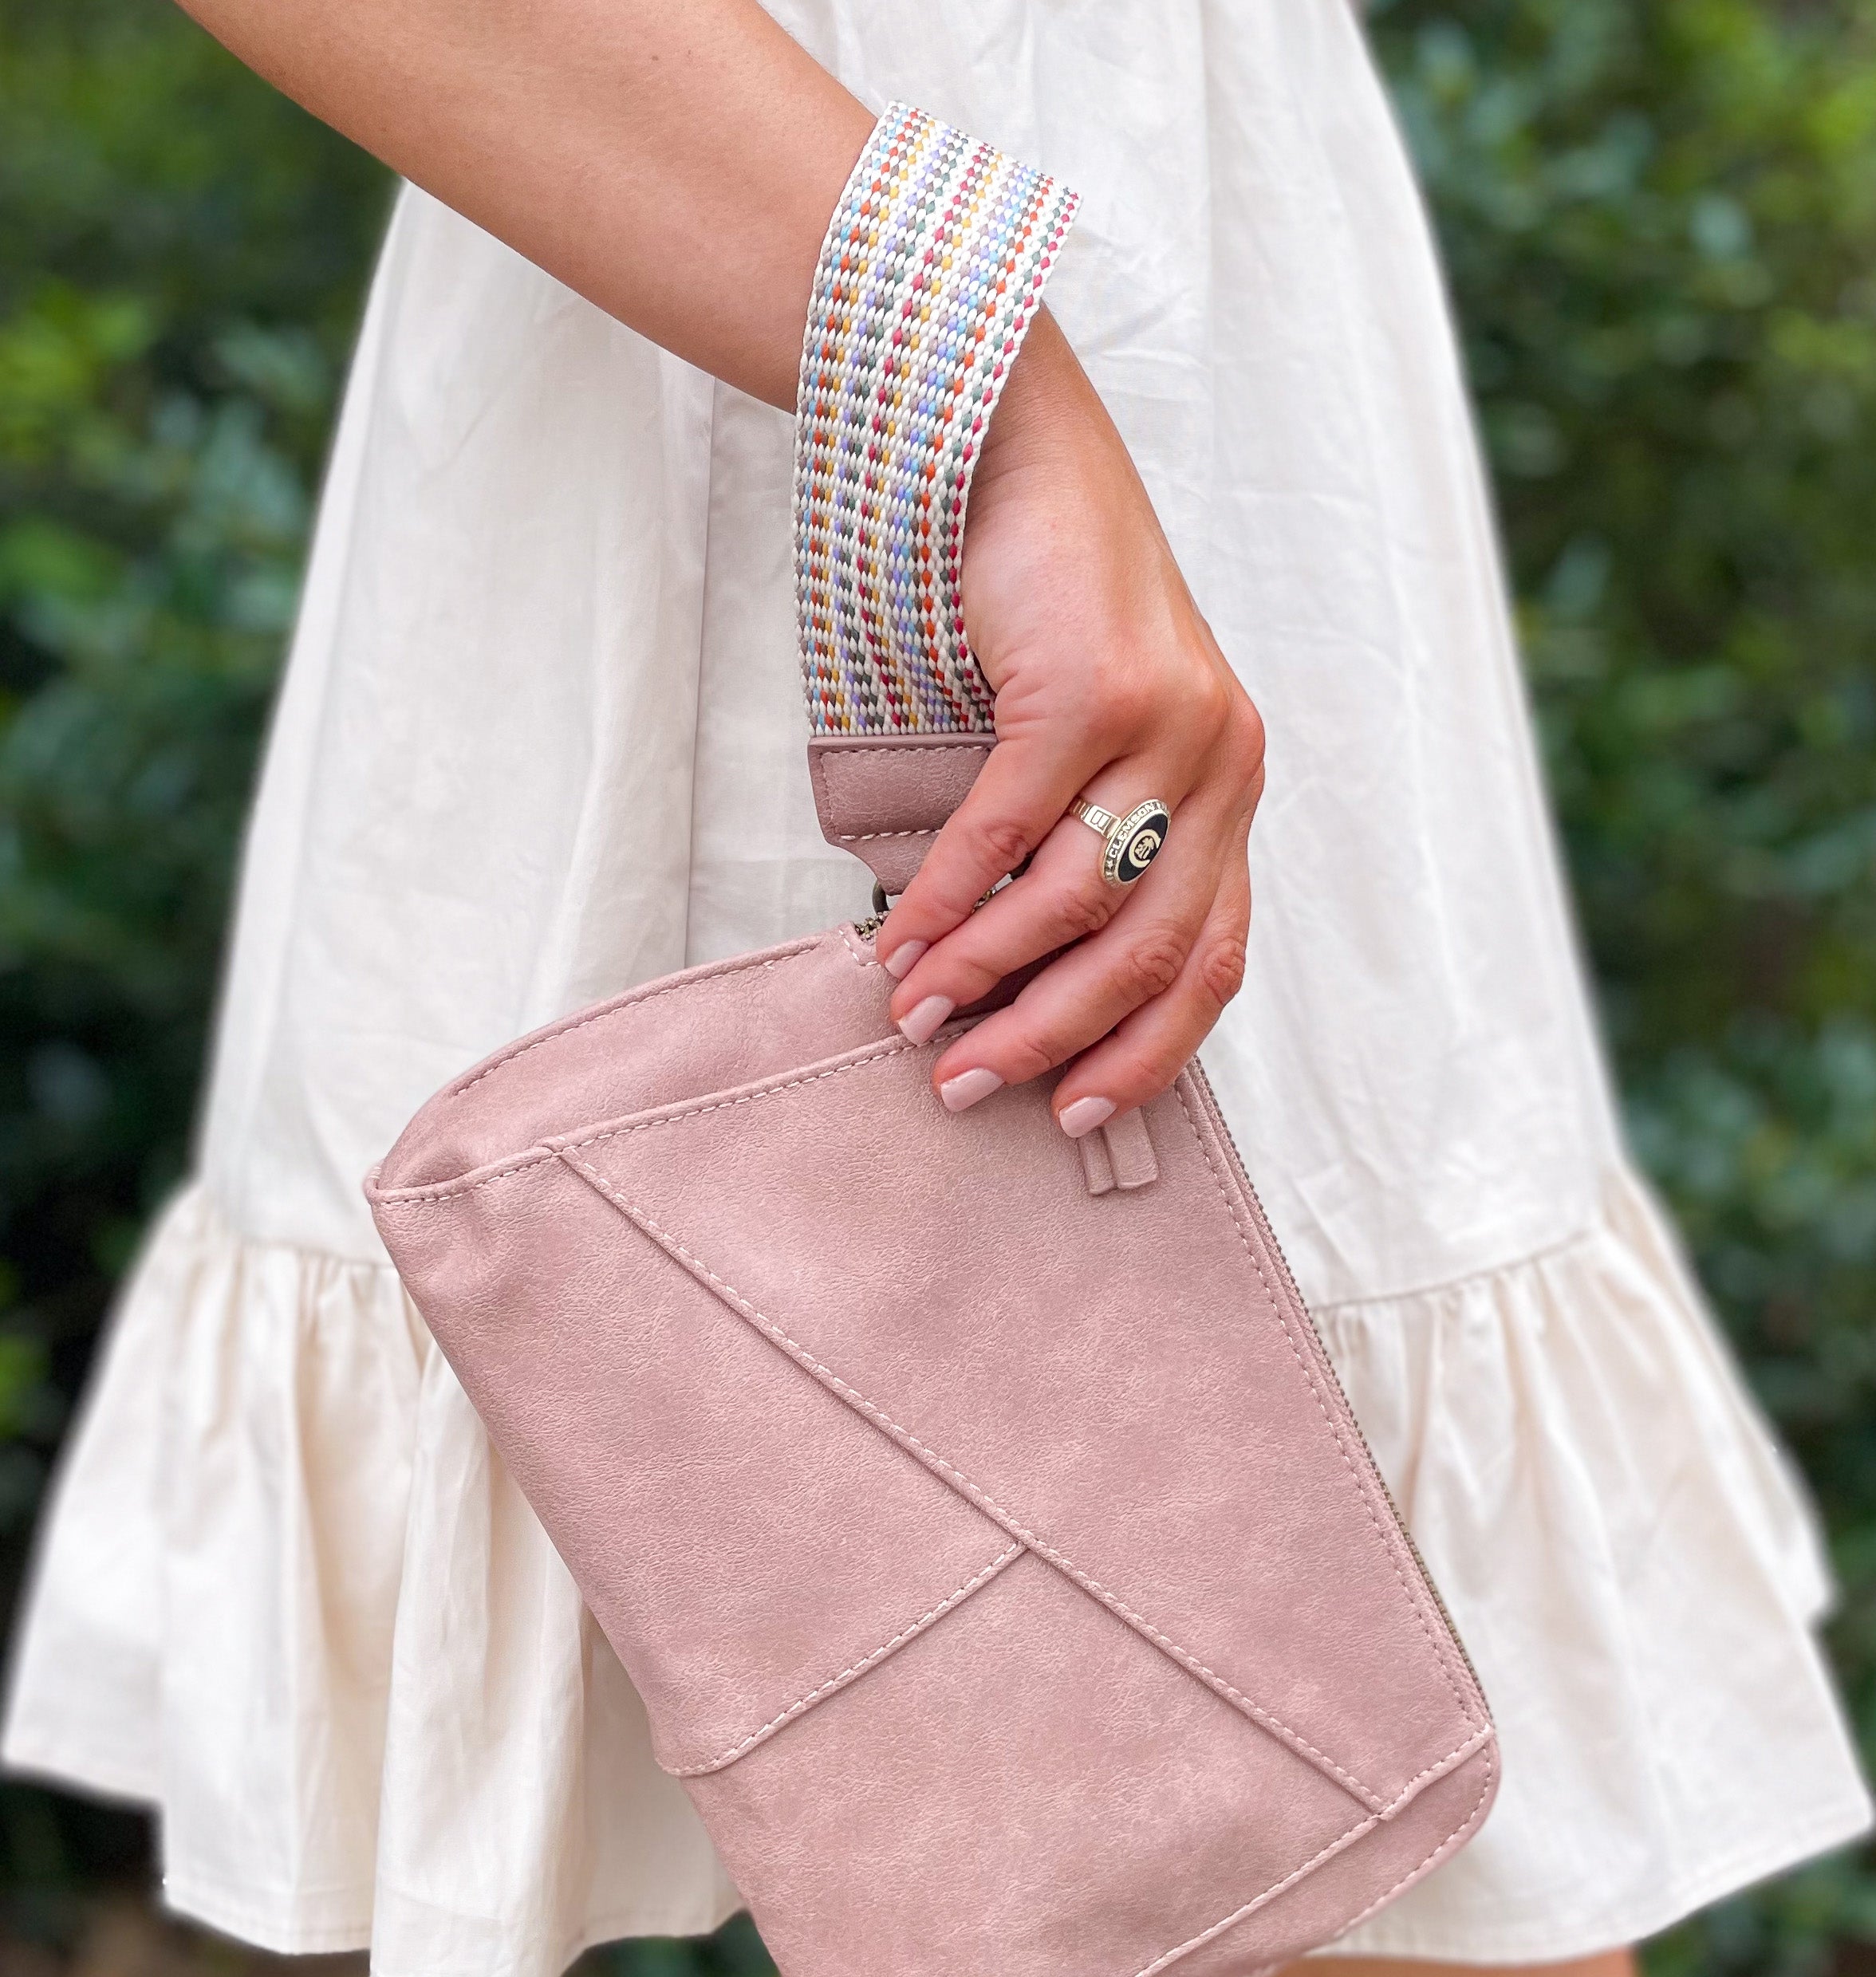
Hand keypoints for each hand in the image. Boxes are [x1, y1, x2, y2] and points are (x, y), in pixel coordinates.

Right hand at [872, 311, 1264, 1134]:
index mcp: (1232, 786)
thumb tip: (1018, 980)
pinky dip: (950, 899)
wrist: (1017, 450)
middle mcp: (1222, 760)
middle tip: (969, 1085)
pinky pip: (1011, 831)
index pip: (1215, 956)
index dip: (1148, 1049)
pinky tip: (901, 940)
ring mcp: (1165, 722)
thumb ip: (1093, 840)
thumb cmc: (1045, 609)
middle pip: (1151, 948)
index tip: (1076, 1114)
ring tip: (915, 1017)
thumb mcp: (1099, 737)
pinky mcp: (1091, 688)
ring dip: (985, 975)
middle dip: (1053, 1035)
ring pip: (1076, 900)